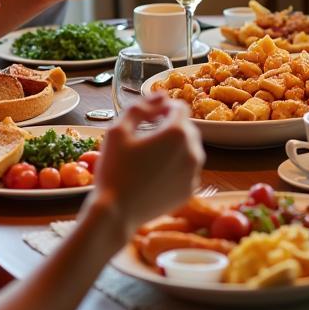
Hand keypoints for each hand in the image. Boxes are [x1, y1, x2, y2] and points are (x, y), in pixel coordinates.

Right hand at [91, 94, 203, 235]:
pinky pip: (188, 169)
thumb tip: (160, 96)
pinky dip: (176, 166)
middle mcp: (193, 151)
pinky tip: (155, 173)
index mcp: (177, 133)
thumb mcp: (118, 130)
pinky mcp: (191, 190)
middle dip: (170, 126)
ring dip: (175, 146)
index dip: (164, 108)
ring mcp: (194, 173)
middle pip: (187, 127)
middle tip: (147, 136)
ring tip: (150, 155)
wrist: (116, 213)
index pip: (180, 107)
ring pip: (190, 148)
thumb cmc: (114, 169)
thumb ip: (140, 107)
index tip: (150, 116)